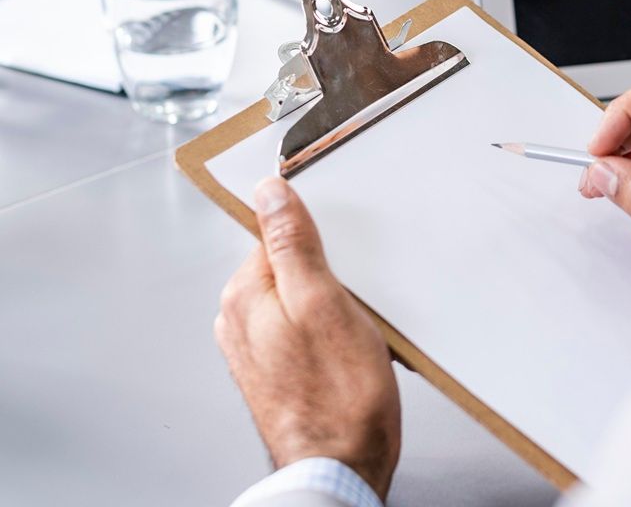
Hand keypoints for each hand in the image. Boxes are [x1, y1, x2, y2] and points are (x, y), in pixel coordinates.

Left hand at [215, 178, 401, 500]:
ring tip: (360, 323)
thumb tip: (270, 193)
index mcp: (245, 294)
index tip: (344, 242)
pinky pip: (309, 324)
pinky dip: (334, 325)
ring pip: (303, 294)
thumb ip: (293, 244)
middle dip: (331, 268)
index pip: (277, 231)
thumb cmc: (340, 394)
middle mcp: (241, 319)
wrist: (341, 466)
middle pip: (291, 262)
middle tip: (359, 291)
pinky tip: (354, 343)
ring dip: (336, 299)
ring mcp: (259, 346)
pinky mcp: (282, 367)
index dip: (317, 231)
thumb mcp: (324, 302)